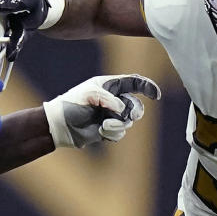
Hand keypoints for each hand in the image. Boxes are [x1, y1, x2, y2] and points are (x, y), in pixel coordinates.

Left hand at [43, 74, 160, 147]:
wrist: (60, 126)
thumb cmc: (71, 105)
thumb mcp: (89, 96)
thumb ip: (109, 99)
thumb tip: (123, 110)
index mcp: (110, 85)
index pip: (134, 82)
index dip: (148, 87)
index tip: (156, 96)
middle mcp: (113, 99)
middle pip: (136, 105)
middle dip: (134, 111)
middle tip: (129, 116)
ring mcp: (111, 115)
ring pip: (129, 121)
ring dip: (118, 124)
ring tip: (104, 125)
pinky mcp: (108, 129)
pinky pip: (121, 132)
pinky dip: (113, 133)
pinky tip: (100, 131)